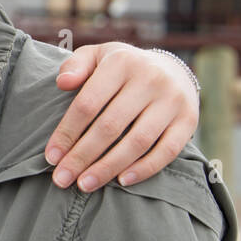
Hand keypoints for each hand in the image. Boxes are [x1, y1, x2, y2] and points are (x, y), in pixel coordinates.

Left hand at [44, 42, 198, 191]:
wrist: (173, 69)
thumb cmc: (123, 69)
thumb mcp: (98, 56)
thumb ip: (76, 65)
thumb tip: (62, 83)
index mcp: (121, 62)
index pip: (87, 104)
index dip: (67, 133)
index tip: (51, 158)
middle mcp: (150, 79)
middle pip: (110, 126)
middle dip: (82, 156)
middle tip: (62, 179)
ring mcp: (172, 100)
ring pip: (137, 142)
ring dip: (109, 167)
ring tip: (86, 185)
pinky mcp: (189, 120)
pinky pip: (167, 151)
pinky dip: (145, 169)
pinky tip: (122, 182)